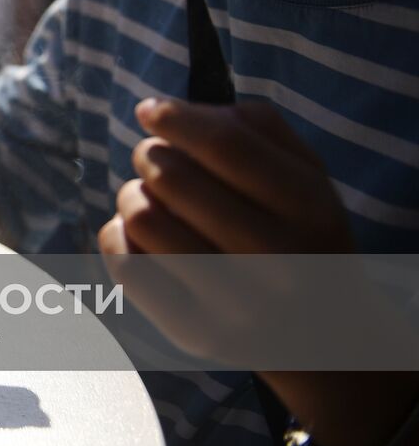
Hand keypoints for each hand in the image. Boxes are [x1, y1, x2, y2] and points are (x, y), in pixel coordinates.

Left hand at [102, 99, 418, 445]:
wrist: (324, 335)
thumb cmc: (298, 231)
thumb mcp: (303, 173)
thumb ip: (250, 127)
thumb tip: (172, 111)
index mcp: (309, 208)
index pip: (226, 146)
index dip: (176, 118)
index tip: (149, 110)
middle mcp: (279, 261)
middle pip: (172, 177)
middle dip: (151, 155)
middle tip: (155, 159)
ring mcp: (237, 304)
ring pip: (142, 218)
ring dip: (132, 195)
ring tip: (150, 199)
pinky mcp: (196, 333)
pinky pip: (125, 264)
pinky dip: (120, 237)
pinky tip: (143, 237)